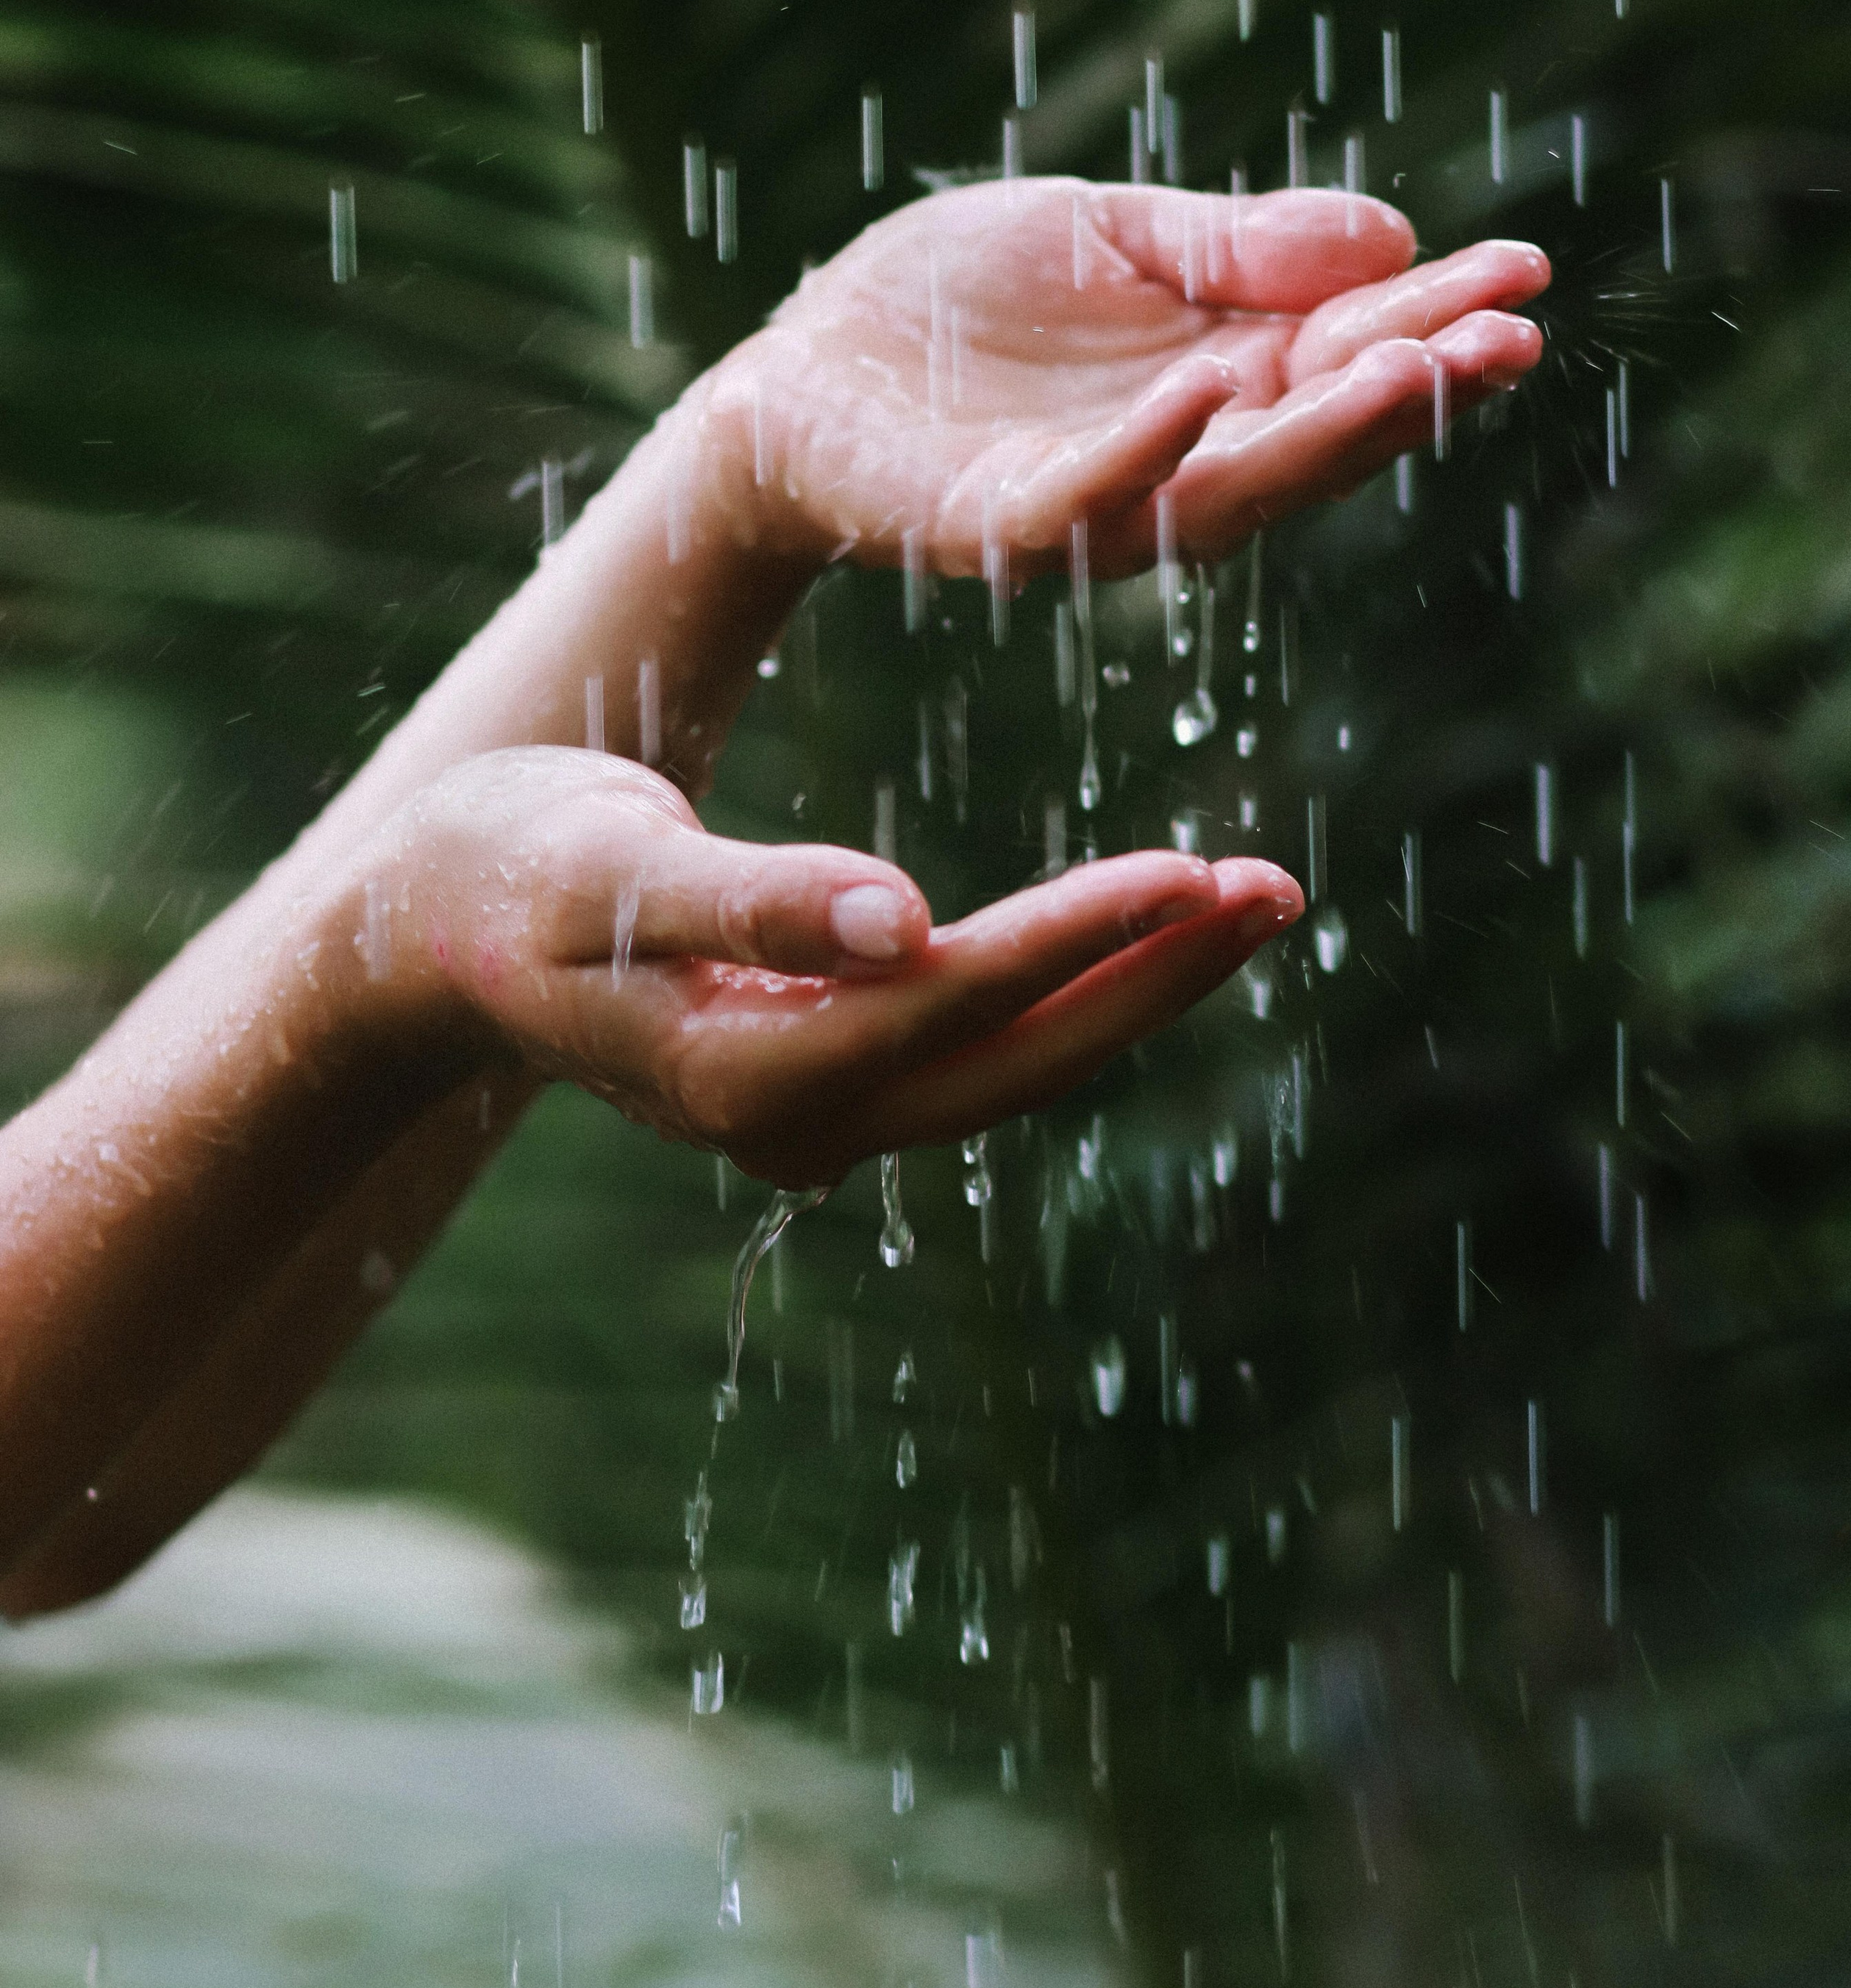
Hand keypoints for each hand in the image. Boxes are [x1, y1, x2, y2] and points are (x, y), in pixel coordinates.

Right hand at [379, 748, 1300, 1183]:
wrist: (431, 926)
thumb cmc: (505, 871)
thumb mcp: (611, 867)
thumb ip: (755, 896)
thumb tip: (905, 920)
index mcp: (751, 1071)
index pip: (957, 1006)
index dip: (1084, 938)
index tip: (1198, 870)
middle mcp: (800, 1120)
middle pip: (1017, 1062)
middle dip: (1155, 981)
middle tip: (1281, 890)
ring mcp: (815, 1113)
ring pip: (1010, 1062)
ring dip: (1133, 986)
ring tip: (1248, 900)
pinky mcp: (825, 1073)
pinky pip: (977, 1046)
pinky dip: (1067, 987)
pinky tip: (1143, 932)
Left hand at [699, 179, 1546, 579]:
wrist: (803, 368)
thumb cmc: (953, 303)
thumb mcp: (1111, 235)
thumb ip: (1236, 247)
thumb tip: (1390, 233)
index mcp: (1220, 384)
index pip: (1349, 356)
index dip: (1438, 319)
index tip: (1526, 276)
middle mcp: (1179, 461)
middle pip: (1317, 436)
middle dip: (1416, 388)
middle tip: (1506, 337)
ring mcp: (1098, 505)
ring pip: (1232, 487)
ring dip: (1323, 432)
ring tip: (1411, 363)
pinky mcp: (1002, 527)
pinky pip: (1089, 497)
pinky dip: (1148, 447)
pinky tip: (1210, 382)